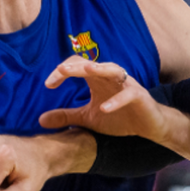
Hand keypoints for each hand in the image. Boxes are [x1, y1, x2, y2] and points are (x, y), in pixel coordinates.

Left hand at [38, 56, 168, 141]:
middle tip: (59, 72)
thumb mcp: (88, 118)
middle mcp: (111, 77)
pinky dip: (116, 100)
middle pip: (91, 64)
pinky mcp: (139, 96)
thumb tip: (40, 119)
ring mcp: (126, 85)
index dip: (61, 72)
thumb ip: (67, 116)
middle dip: (75, 67)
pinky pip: (127, 94)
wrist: (149, 126)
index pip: (77, 66)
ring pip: (113, 70)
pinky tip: (104, 108)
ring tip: (85, 70)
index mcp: (97, 79)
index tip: (48, 84)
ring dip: (99, 69)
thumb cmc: (120, 118)